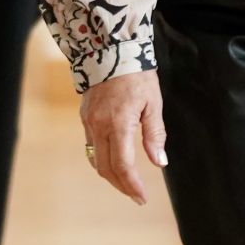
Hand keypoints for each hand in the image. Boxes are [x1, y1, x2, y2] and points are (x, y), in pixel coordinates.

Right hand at [79, 69, 167, 203]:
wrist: (109, 48)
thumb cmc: (135, 73)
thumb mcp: (152, 102)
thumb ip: (155, 134)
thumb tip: (159, 162)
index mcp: (118, 123)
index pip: (123, 165)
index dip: (132, 185)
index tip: (142, 197)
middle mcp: (98, 125)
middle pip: (105, 168)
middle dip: (121, 185)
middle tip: (136, 195)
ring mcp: (88, 121)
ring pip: (95, 159)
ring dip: (110, 175)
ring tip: (126, 182)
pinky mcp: (85, 116)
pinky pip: (91, 145)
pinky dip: (102, 159)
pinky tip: (114, 160)